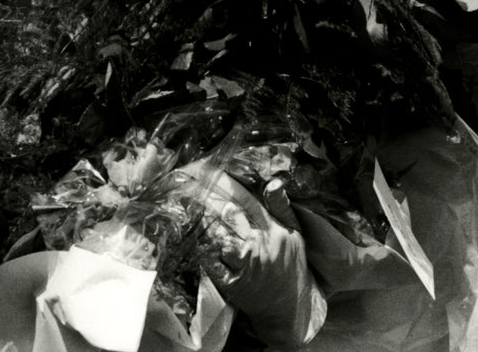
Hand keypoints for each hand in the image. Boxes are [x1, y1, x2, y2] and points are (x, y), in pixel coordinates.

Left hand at [188, 163, 326, 347]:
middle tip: (186, 185)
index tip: (207, 172)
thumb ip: (282, 207)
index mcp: (273, 230)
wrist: (290, 305)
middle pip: (228, 217)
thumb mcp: (294, 233)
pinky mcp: (231, 283)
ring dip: (200, 223)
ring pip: (217, 238)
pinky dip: (199, 249)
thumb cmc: (291, 264)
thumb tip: (274, 181)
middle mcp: (257, 245)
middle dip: (206, 200)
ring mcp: (244, 265)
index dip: (226, 186)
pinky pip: (210, 262)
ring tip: (183, 207)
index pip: (247, 201)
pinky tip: (188, 237)